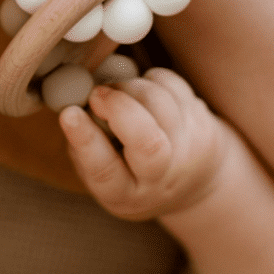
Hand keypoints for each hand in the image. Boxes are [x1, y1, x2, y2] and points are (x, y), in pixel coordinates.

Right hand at [60, 68, 229, 219]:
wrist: (192, 180)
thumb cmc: (129, 170)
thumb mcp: (101, 172)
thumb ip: (83, 144)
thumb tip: (72, 103)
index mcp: (124, 194)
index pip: (105, 170)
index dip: (86, 140)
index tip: (69, 113)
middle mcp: (160, 178)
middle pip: (147, 142)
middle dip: (118, 107)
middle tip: (97, 94)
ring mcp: (188, 150)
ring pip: (159, 102)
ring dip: (129, 87)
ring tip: (118, 94)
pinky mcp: (204, 123)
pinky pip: (173, 85)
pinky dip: (150, 79)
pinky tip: (143, 92)